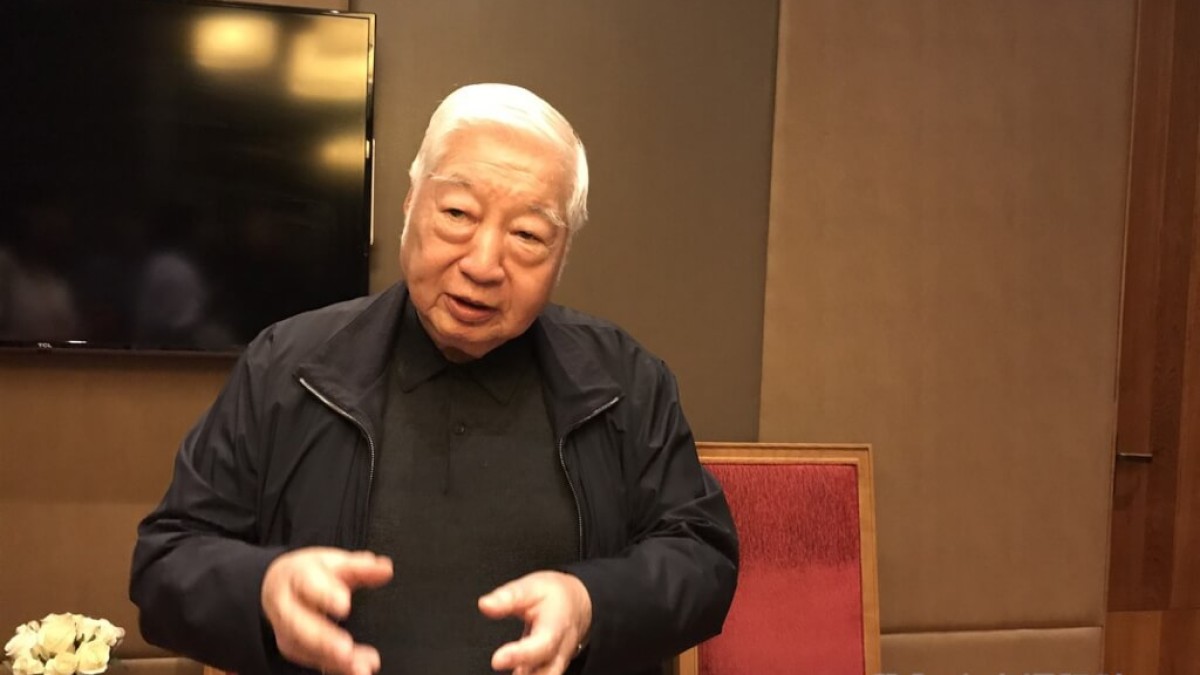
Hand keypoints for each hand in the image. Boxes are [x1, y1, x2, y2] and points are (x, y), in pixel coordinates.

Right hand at [261, 547, 392, 674]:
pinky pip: (312, 660)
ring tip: (360, 667)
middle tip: (346, 649)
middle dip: (322, 639)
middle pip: (297, 624)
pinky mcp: (293, 647)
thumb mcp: (336, 564)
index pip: (308, 585)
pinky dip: (336, 667)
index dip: (326, 595)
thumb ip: (361, 568)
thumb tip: (385, 569)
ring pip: (304, 647)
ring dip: (332, 660)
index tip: (345, 605)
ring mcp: (285, 630)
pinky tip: (357, 670)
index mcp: (296, 576)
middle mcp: (285, 605)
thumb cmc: (312, 574)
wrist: (279, 585)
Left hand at [478, 571, 591, 674]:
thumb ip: (508, 598)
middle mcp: (559, 651)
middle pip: (547, 673)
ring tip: (508, 672)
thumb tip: (485, 605)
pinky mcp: (548, 669)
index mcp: (556, 627)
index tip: (497, 660)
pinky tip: (513, 673)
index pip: (541, 646)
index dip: (520, 655)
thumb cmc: (555, 596)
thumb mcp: (532, 587)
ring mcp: (556, 663)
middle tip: (500, 667)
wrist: (578, 604)